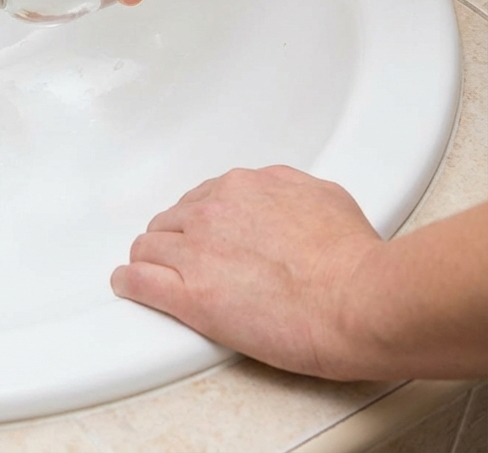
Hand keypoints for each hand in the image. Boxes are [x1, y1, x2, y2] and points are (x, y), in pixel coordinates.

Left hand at [111, 165, 383, 378]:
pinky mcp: (189, 295)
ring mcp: (196, 252)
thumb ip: (291, 194)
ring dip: (149, 260)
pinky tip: (128, 286)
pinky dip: (129, 283)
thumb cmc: (356, 261)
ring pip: (148, 247)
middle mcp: (213, 211)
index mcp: (245, 187)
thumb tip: (283, 201)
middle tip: (184, 261)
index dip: (202, 222)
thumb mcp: (327, 199)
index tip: (205, 236)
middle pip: (172, 221)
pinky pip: (137, 280)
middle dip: (175, 240)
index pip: (203, 199)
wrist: (360, 301)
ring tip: (150, 274)